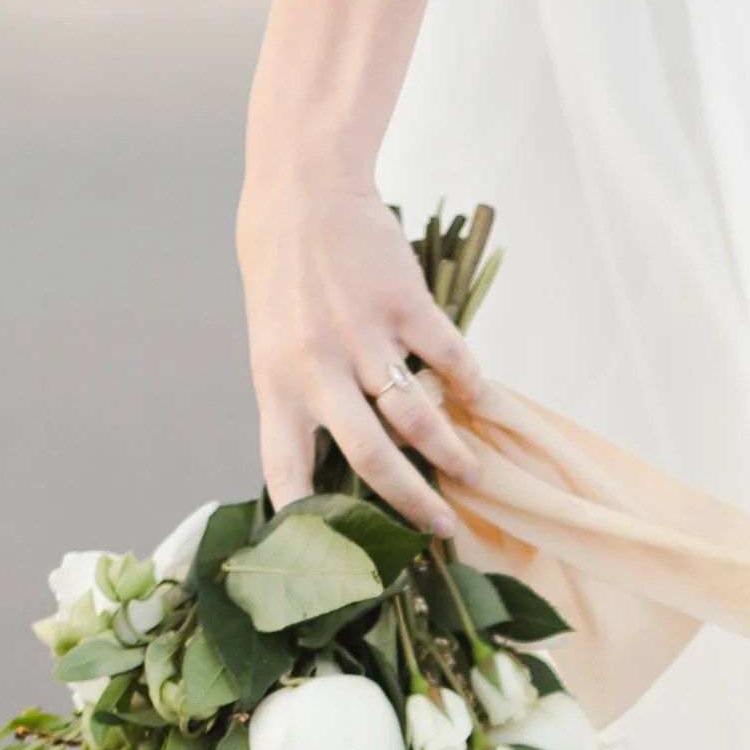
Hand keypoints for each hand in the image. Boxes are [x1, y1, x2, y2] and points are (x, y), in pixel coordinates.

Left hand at [237, 166, 483, 537]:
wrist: (303, 191)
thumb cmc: (282, 272)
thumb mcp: (271, 342)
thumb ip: (300, 395)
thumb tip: (337, 457)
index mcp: (278, 383)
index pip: (286, 467)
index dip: (305, 517)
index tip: (330, 558)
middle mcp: (318, 367)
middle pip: (371, 458)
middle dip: (410, 502)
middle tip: (438, 531)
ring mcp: (364, 336)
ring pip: (418, 416)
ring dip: (452, 452)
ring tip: (472, 473)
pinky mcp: (405, 304)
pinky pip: (450, 358)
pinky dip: (470, 385)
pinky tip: (478, 399)